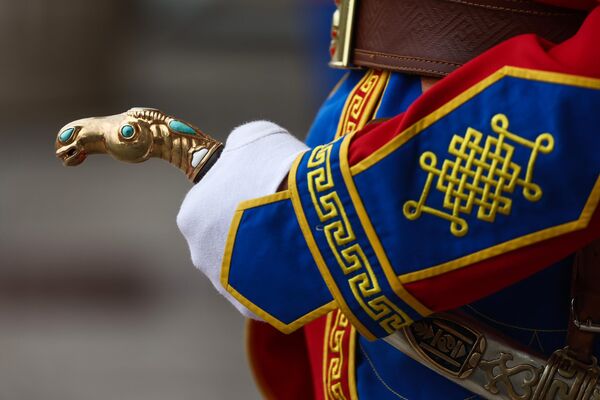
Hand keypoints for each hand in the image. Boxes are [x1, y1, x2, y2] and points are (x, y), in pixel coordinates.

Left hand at [177, 121, 307, 316]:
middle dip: (250, 227)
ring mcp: (228, 289)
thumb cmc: (278, 170)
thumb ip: (236, 148)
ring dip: (266, 254)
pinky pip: (267, 291)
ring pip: (246, 267)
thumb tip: (236, 155)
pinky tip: (304, 261)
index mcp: (191, 215)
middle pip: (225, 239)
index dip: (239, 192)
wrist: (314, 215)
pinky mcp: (257, 310)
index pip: (211, 202)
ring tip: (299, 237)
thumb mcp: (254, 138)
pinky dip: (282, 277)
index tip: (264, 187)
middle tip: (284, 213)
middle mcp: (200, 257)